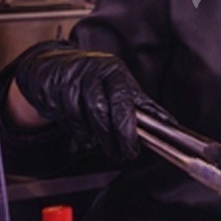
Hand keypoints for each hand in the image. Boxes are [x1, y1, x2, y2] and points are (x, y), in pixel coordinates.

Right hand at [14, 44, 154, 163]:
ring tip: (102, 144)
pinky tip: (84, 134)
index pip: (123, 100)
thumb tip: (168, 122)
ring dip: (94, 135)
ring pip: (82, 115)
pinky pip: (66, 117)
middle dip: (112, 136)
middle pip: (101, 108)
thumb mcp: (120, 86)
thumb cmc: (92, 79)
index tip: (134, 148)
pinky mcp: (52, 89)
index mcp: (114, 71)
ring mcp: (70, 79)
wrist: (52, 66)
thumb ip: (141, 105)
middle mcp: (92, 71)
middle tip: (120, 154)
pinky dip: (76, 131)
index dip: (128, 127)